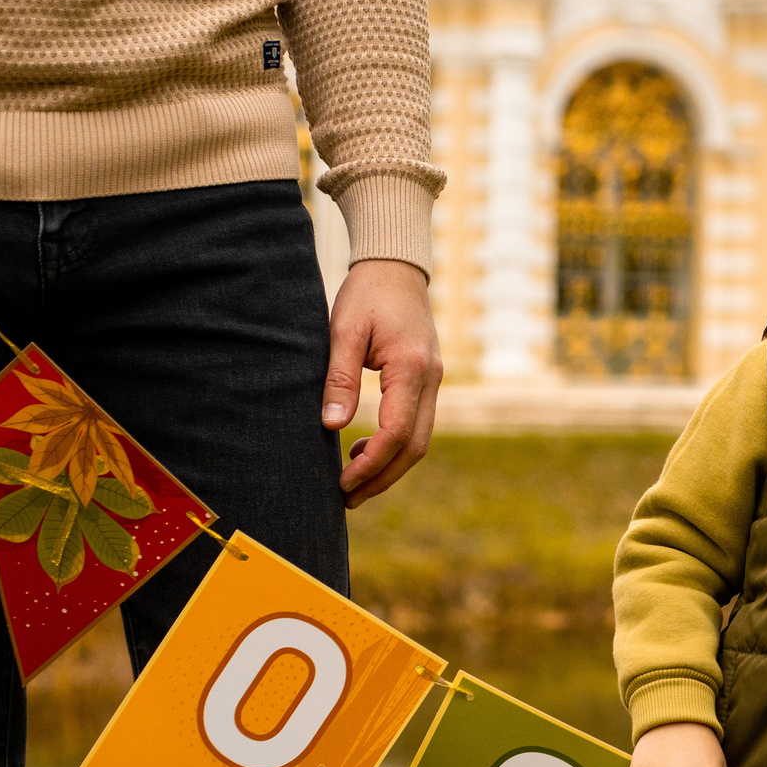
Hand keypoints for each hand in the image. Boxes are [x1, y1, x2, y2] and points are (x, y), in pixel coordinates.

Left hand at [324, 259, 441, 505]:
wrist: (396, 268)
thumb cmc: (366, 294)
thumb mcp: (343, 331)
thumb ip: (339, 378)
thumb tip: (332, 426)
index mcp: (411, 369)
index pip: (396, 433)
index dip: (370, 465)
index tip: (342, 483)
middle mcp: (431, 380)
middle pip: (414, 446)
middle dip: (382, 477)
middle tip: (347, 497)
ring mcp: (434, 381)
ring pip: (420, 440)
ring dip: (389, 466)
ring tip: (353, 480)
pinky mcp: (428, 380)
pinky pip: (417, 424)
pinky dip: (395, 446)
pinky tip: (364, 448)